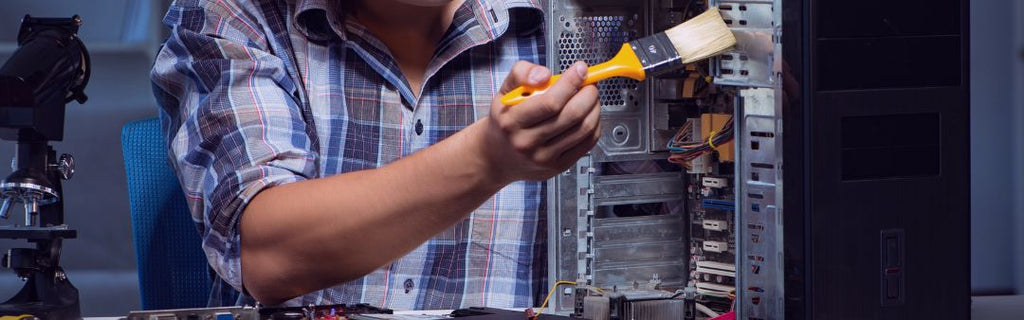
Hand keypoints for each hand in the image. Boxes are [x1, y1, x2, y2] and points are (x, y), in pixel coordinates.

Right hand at [472, 61, 601, 184]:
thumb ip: (521, 73)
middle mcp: (527, 142)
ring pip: (584, 129)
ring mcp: (544, 157)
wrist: (497, 156)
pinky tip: (588, 115)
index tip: (580, 69)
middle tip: (589, 84)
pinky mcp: (558, 166)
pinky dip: (594, 125)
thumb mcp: (504, 91)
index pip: (550, 102)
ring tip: (589, 98)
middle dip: (588, 94)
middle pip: (572, 115)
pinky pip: (587, 143)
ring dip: (594, 108)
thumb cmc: (505, 120)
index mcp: (512, 121)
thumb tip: (544, 74)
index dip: (571, 82)